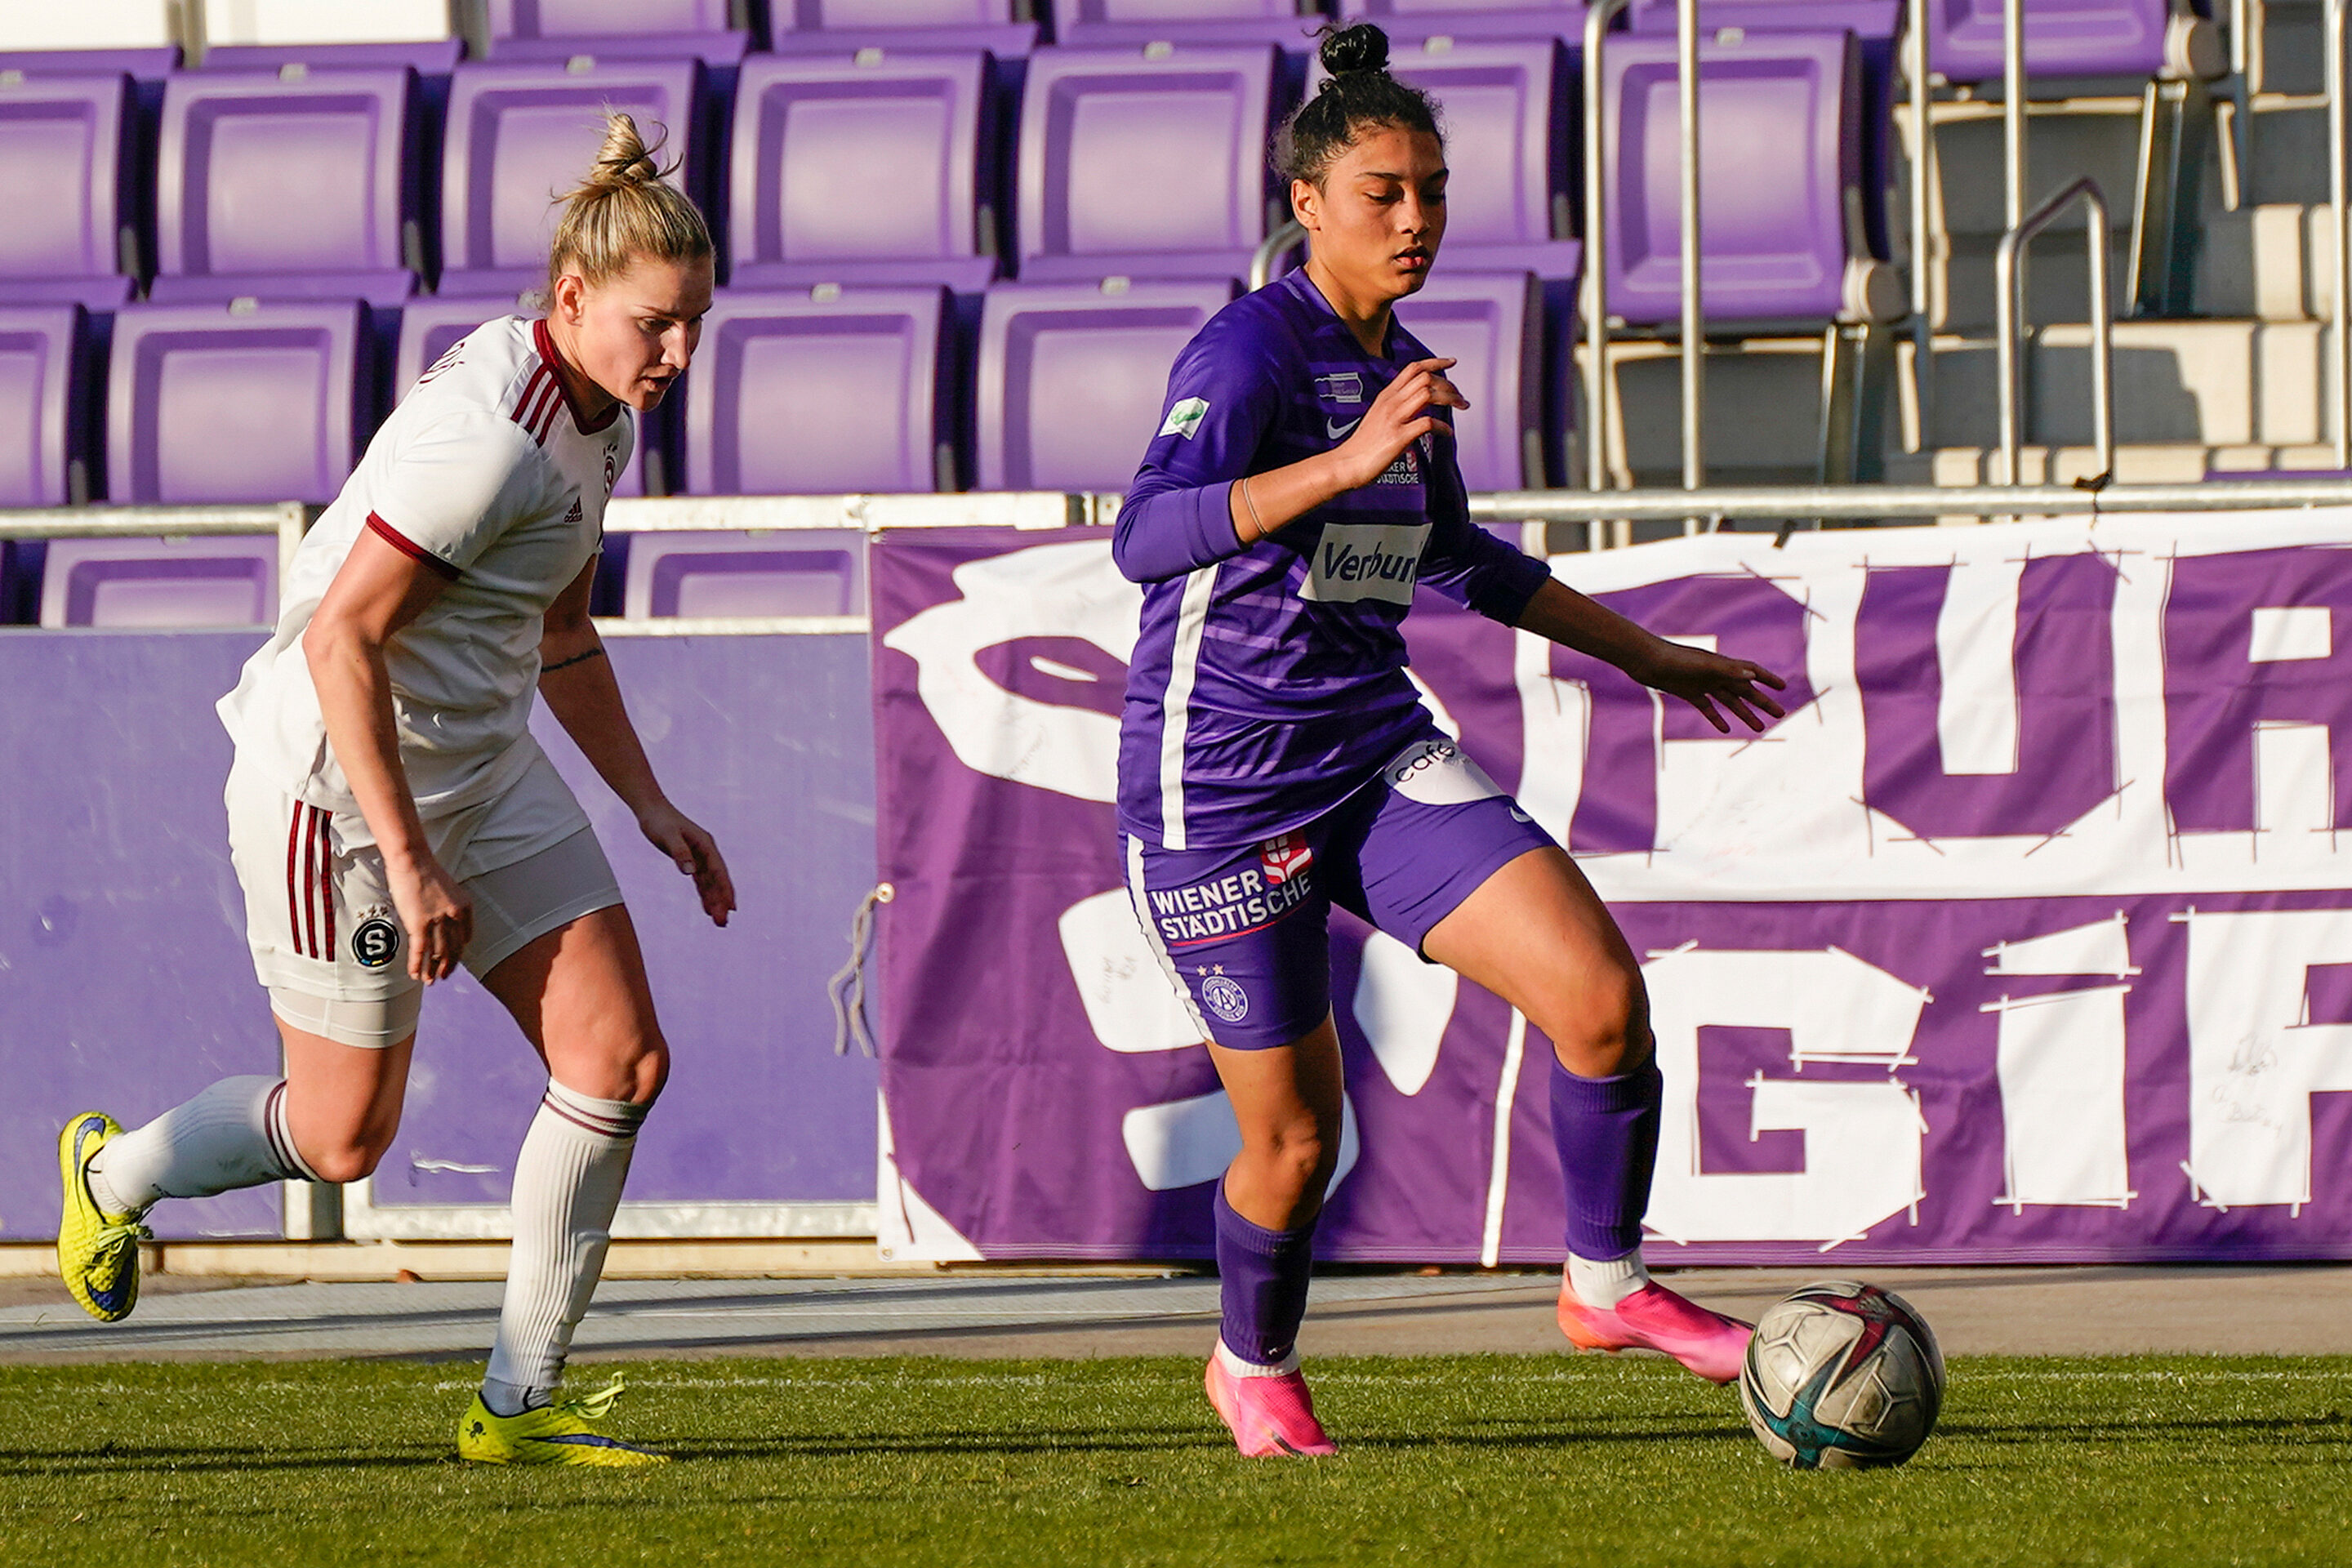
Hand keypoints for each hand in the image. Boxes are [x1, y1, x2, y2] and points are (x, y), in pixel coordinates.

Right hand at [386, 849, 472, 982]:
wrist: (412, 859)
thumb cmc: (425, 871)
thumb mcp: (446, 889)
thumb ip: (447, 906)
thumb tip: (441, 920)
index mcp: (464, 906)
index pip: (465, 936)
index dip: (459, 950)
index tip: (453, 959)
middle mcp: (454, 916)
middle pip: (453, 948)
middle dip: (448, 965)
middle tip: (444, 976)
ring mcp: (438, 921)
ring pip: (437, 953)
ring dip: (433, 969)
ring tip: (430, 981)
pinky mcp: (420, 924)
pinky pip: (420, 951)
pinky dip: (418, 965)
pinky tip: (416, 976)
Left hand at [638, 799, 736, 926]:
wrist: (651, 809)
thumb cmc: (658, 821)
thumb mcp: (668, 836)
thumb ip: (680, 853)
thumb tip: (691, 872)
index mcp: (706, 845)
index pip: (719, 872)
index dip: (725, 890)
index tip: (731, 908)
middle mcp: (707, 852)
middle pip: (717, 881)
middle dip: (721, 902)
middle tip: (722, 924)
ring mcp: (699, 856)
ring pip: (710, 883)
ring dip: (715, 902)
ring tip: (719, 923)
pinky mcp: (690, 860)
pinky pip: (701, 881)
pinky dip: (705, 895)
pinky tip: (707, 909)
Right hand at [1331, 357, 1468, 490]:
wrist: (1346, 465)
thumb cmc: (1363, 446)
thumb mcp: (1378, 417)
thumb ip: (1396, 407)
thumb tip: (1418, 406)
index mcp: (1386, 396)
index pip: (1413, 368)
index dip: (1435, 362)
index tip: (1451, 362)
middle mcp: (1390, 402)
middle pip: (1425, 378)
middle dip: (1449, 384)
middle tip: (1460, 397)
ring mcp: (1394, 418)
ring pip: (1428, 394)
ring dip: (1450, 399)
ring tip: (1461, 407)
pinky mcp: (1398, 437)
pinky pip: (1427, 423)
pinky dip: (1442, 426)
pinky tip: (1447, 433)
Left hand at [1627, 637, 1789, 733]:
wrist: (1646, 660)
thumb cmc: (1674, 659)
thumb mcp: (1703, 665)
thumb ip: (1727, 669)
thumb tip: (1752, 675)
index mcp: (1722, 665)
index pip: (1751, 671)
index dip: (1767, 679)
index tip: (1782, 688)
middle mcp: (1716, 674)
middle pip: (1745, 690)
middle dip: (1763, 702)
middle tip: (1780, 714)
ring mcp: (1703, 684)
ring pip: (1729, 702)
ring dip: (1744, 714)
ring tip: (1759, 728)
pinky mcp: (1689, 693)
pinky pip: (1707, 708)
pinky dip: (1716, 718)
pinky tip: (1725, 730)